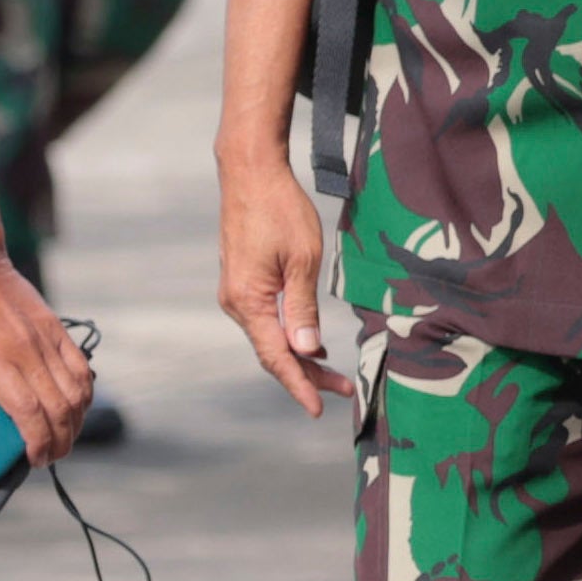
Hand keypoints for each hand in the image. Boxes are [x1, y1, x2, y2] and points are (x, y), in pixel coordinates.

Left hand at [0, 243, 92, 462]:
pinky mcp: (56, 329)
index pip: (31, 416)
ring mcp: (46, 341)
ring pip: (77, 392)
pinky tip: (78, 406)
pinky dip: (84, 392)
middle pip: (60, 410)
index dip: (39, 444)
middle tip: (52, 456)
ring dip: (76, 421)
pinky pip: (81, 368)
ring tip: (66, 435)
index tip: (36, 460)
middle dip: (61, 441)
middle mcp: (27, 355)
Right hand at [216, 145, 353, 419]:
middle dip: (307, 375)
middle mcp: (236, 303)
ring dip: (300, 357)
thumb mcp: (301, 260)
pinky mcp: (243, 282)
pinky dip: (290, 336)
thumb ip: (303, 308)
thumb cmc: (280, 210)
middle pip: (273, 353)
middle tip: (345, 390)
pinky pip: (266, 321)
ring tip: (335, 374)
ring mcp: (237, 293)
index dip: (299, 385)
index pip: (276, 357)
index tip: (320, 408)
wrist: (250, 172)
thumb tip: (306, 351)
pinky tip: (313, 344)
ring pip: (270, 338)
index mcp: (249, 301)